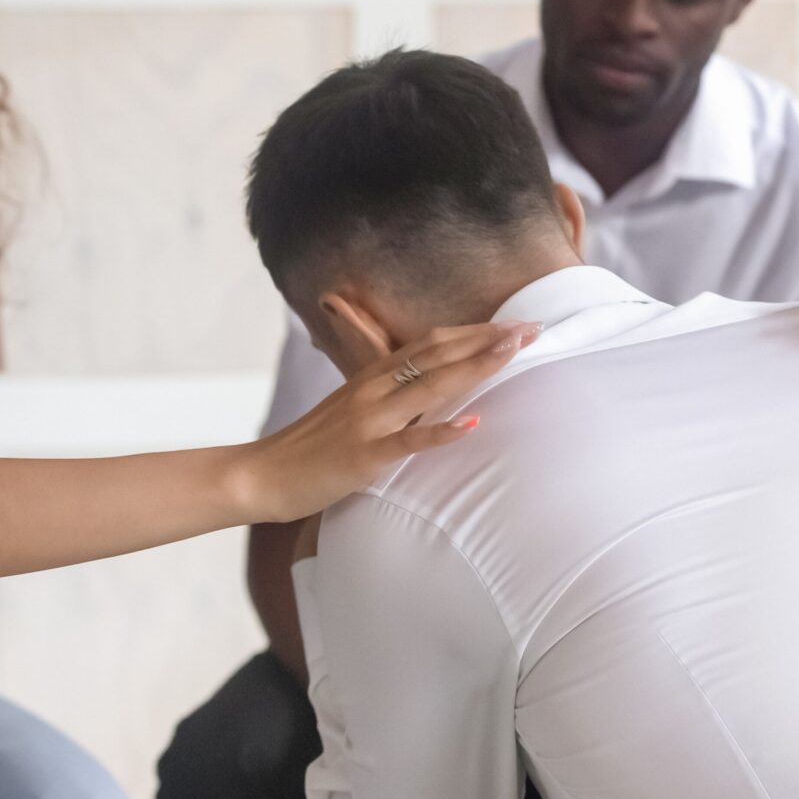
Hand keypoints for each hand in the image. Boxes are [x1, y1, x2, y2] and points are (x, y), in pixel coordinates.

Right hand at [234, 322, 537, 523]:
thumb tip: (431, 388)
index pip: (433, 343)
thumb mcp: (354, 410)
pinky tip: (474, 424)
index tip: (516, 324)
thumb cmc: (313, 447)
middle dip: (488, 341)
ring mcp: (369, 420)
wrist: (264, 474)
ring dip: (475, 367)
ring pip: (430, 387)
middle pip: (438, 354)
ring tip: (513, 353)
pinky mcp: (364, 455)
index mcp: (373, 376)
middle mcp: (374, 390)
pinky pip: (408, 441)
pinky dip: (442, 431)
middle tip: (534, 328)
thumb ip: (390, 396)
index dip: (476, 332)